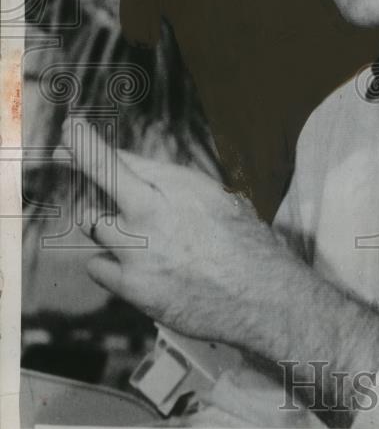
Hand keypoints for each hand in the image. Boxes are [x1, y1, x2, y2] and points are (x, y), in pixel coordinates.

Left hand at [67, 136, 297, 348]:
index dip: (93, 144)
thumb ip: (174, 189)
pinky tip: (136, 268)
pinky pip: (97, 265)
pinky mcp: (134, 285)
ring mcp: (141, 249)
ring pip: (94, 223)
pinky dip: (109, 264)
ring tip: (136, 237)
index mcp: (183, 186)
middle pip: (102, 175)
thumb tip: (131, 173)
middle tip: (62, 146)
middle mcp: (158, 211)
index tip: (73, 130)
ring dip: (105, 226)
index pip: (127, 159)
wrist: (265, 298)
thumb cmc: (249, 248)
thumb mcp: (221, 201)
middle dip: (80, 154)